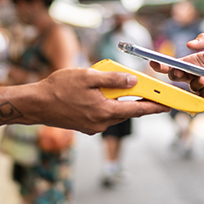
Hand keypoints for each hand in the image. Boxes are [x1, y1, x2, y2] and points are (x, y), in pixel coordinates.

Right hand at [31, 67, 168, 132]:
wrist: (36, 104)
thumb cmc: (60, 87)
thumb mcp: (88, 76)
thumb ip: (113, 79)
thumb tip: (134, 81)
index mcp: (105, 111)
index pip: (137, 110)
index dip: (154, 107)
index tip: (167, 106)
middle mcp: (101, 123)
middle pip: (127, 112)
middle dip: (140, 103)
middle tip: (151, 94)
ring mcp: (92, 127)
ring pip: (115, 114)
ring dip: (123, 104)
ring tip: (127, 90)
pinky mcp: (85, 127)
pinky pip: (104, 116)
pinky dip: (109, 107)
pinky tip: (105, 96)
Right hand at [150, 34, 203, 106]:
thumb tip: (189, 43)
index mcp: (193, 62)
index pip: (173, 63)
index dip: (161, 63)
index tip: (153, 61)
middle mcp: (193, 74)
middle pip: (175, 76)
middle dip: (174, 74)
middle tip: (179, 72)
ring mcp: (200, 87)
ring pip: (189, 86)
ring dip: (195, 82)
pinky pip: (201, 95)